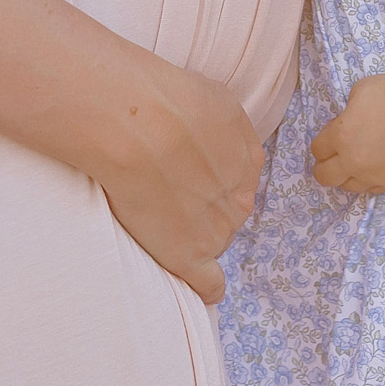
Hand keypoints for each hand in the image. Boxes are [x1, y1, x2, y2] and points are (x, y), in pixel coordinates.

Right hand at [86, 60, 263, 302]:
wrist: (137, 124)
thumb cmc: (164, 100)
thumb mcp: (214, 98)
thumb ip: (225, 127)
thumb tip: (217, 138)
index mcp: (247, 159)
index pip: (238, 181)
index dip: (211, 179)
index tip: (186, 174)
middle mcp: (239, 196)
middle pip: (229, 212)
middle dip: (205, 206)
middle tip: (165, 191)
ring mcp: (217, 228)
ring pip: (215, 240)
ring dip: (195, 234)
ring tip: (156, 215)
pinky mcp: (189, 254)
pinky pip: (209, 284)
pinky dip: (206, 287)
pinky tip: (199, 285)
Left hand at [309, 68, 384, 194]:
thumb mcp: (360, 91)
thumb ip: (346, 113)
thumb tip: (346, 125)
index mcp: (341, 136)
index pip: (317, 150)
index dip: (323, 141)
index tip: (334, 133)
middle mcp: (354, 161)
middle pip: (324, 177)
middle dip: (325, 166)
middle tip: (335, 156)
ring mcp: (374, 175)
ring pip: (348, 187)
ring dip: (347, 175)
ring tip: (358, 161)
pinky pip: (372, 189)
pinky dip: (369, 180)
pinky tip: (375, 167)